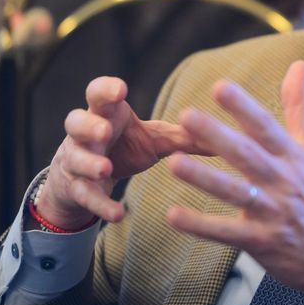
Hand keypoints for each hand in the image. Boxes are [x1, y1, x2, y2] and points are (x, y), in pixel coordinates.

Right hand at [39, 77, 203, 228]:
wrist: (90, 178)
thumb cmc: (125, 146)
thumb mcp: (155, 139)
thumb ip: (186, 136)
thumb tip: (229, 136)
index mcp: (106, 113)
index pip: (97, 93)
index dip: (106, 89)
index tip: (121, 90)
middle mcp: (86, 133)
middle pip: (76, 121)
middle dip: (89, 125)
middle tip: (106, 130)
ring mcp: (77, 160)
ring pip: (74, 158)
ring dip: (89, 163)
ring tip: (105, 169)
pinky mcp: (77, 188)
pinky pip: (85, 195)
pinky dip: (100, 204)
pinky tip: (118, 214)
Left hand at [166, 61, 303, 304]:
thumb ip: (299, 108)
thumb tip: (297, 65)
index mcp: (293, 157)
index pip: (267, 127)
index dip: (244, 108)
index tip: (221, 87)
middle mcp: (284, 182)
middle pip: (248, 155)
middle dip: (217, 136)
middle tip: (187, 116)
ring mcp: (273, 213)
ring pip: (235, 193)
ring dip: (204, 178)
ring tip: (174, 163)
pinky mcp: (262, 242)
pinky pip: (226, 232)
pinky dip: (200, 225)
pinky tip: (173, 214)